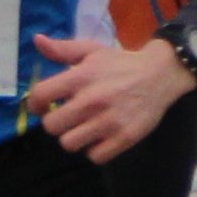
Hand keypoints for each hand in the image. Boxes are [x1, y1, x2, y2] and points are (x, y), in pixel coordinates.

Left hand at [30, 27, 192, 161]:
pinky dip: (96, 149)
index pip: (40, 95)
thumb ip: (62, 49)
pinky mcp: (124, 138)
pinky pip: (95, 156)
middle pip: (51, 126)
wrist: (160, 75)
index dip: (36, 103)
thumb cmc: (121, 63)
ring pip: (69, 144)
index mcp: (80, 77)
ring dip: (74, 137)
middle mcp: (91, 100)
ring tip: (84, 127)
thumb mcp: (92, 51)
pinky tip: (101, 136)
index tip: (44, 106)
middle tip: (67, 117)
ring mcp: (108, 121)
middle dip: (56, 122)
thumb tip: (37, 40)